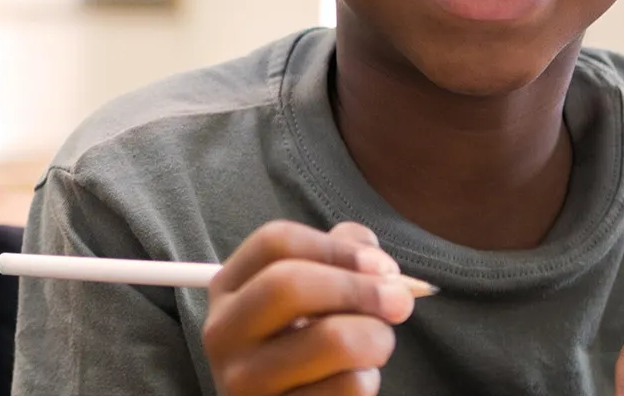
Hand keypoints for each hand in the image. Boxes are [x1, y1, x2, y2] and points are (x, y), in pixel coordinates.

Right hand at [204, 221, 414, 395]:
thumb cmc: (300, 347)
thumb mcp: (305, 300)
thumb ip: (337, 259)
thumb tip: (376, 261)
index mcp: (228, 289)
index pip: (274, 242)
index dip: (337, 248)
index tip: (381, 266)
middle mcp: (224, 333)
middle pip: (290, 283)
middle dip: (360, 288)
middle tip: (400, 301)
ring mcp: (244, 380)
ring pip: (332, 339)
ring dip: (377, 338)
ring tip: (375, 347)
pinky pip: (348, 387)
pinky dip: (368, 380)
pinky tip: (352, 380)